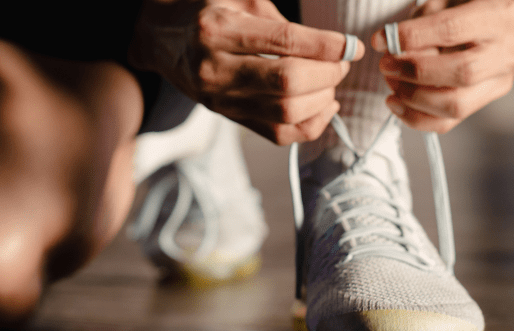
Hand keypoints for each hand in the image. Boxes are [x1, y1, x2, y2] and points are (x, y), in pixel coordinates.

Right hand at [130, 0, 362, 144]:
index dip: (327, 46)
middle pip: (287, 83)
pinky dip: (310, 125)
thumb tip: (330, 47)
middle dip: (327, 74)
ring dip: (322, 99)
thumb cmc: (207, 10)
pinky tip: (324, 106)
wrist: (161, 39)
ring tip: (331, 82)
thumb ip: (279, 20)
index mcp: (217, 29)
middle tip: (341, 62)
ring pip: (286, 113)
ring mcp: (220, 99)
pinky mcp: (228, 117)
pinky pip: (278, 135)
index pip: (284, 42)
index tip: (352, 46)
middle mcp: (215, 68)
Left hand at [370, 0, 513, 132]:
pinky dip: (416, 117)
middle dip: (414, 72)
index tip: (380, 41)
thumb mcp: (442, 2)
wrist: (480, 22)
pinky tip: (396, 103)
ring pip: (456, 104)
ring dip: (413, 97)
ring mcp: (501, 79)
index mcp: (500, 14)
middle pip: (461, 72)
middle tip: (386, 66)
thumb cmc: (457, 8)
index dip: (412, 37)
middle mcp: (509, 50)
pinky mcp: (487, 100)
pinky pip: (450, 121)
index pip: (452, 29)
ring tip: (391, 82)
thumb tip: (393, 49)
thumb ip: (422, 21)